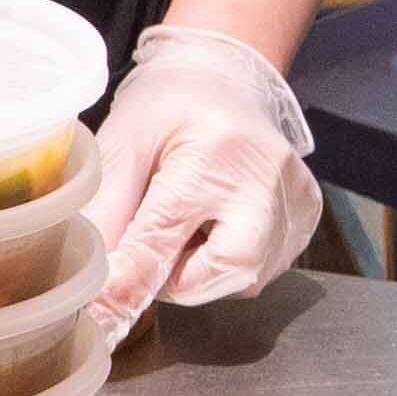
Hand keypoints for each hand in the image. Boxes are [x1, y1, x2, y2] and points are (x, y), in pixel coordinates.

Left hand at [84, 25, 324, 344]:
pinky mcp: (308, 213)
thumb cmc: (166, 107)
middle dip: (179, 275)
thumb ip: (105, 214)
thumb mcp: (122, 145)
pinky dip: (228, 260)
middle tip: (157, 237)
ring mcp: (296, 198)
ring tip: (188, 219)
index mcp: (213, 153)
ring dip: (201, 268)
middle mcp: (266, 178)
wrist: (221, 77)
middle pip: (222, 271)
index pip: (164, 240)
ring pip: (242, 278)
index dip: (129, 282)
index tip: (101, 319)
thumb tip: (88, 283)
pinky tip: (217, 220)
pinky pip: (263, 268)